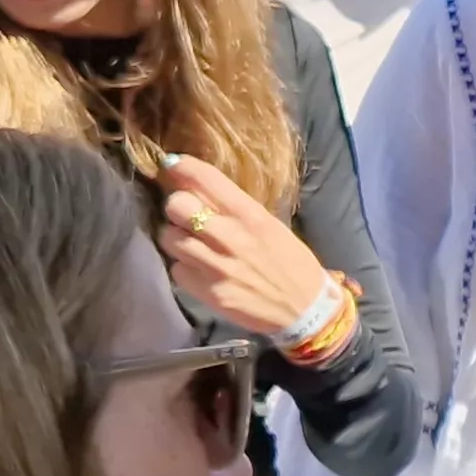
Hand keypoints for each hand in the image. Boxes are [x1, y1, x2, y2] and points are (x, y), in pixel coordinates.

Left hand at [156, 154, 333, 340]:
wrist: (305, 309)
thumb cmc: (291, 262)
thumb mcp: (269, 225)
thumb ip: (235, 209)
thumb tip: (200, 191)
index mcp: (250, 215)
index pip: (205, 179)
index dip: (182, 166)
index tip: (173, 166)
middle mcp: (230, 237)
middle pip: (177, 206)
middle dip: (176, 206)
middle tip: (184, 214)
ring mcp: (216, 266)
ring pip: (170, 238)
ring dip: (176, 238)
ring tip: (190, 243)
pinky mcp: (208, 292)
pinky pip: (177, 269)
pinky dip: (183, 267)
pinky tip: (199, 268)